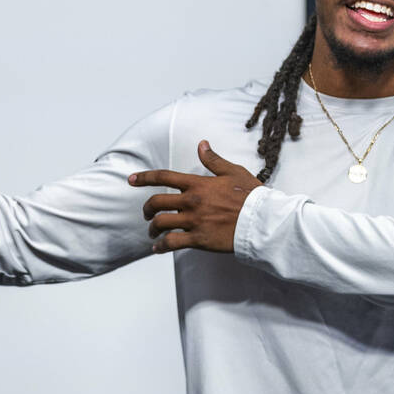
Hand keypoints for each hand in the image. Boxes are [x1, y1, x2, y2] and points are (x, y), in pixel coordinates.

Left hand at [130, 140, 260, 252]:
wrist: (262, 220)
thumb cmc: (251, 195)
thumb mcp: (233, 172)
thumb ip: (214, 160)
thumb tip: (202, 145)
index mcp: (198, 184)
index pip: (164, 177)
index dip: (144, 177)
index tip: (131, 180)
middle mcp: (192, 201)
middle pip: (156, 202)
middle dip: (147, 209)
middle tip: (147, 214)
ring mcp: (194, 221)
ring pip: (161, 223)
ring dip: (152, 228)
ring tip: (153, 232)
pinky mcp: (199, 239)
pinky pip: (172, 243)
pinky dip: (161, 246)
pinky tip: (158, 248)